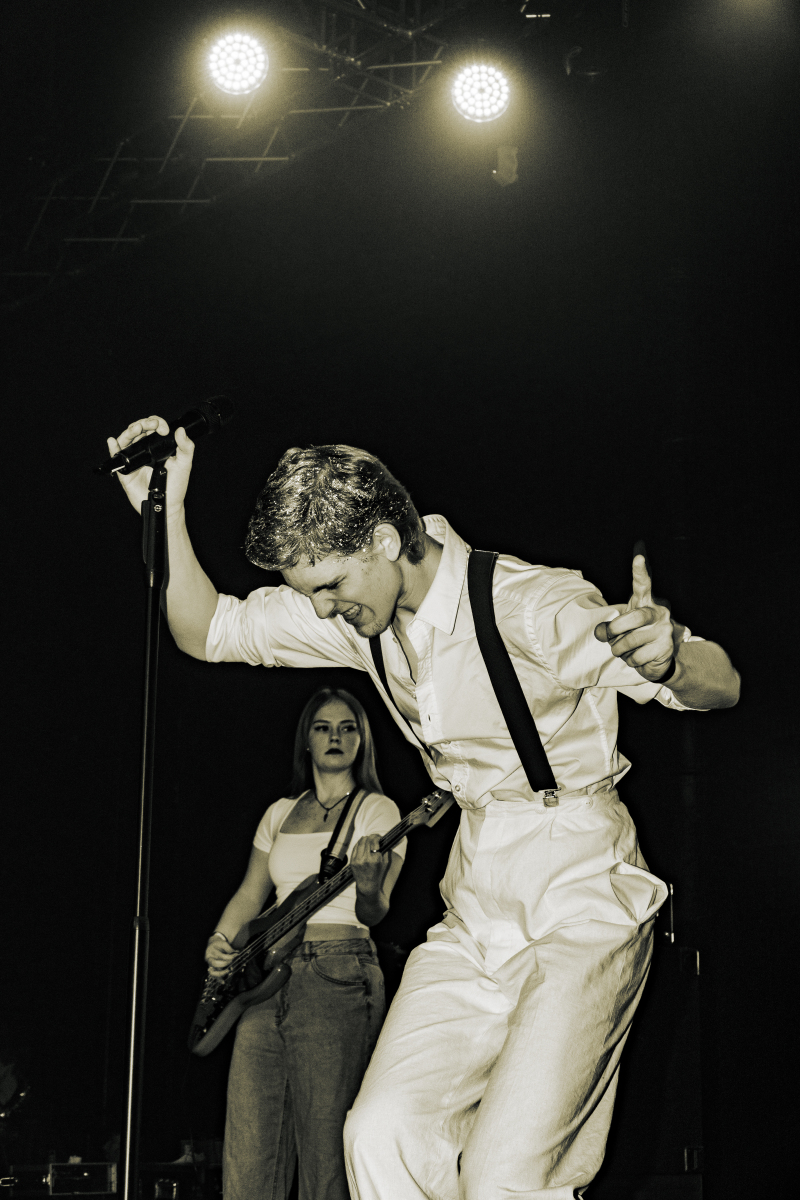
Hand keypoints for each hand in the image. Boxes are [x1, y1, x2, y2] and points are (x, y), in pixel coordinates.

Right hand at [106, 415, 194, 515]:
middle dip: (143, 423)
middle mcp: (144, 450)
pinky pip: (117, 457)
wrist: (168, 504)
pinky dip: (113, 448)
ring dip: (129, 431)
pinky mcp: (126, 470)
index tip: (163, 429)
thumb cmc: (176, 486)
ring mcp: (134, 459)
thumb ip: (186, 447)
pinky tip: (113, 442)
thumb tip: (181, 430)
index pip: (153, 427)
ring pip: (127, 440)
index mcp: (157, 446)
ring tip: (136, 429)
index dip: (157, 423)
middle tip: (152, 424)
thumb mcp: (184, 464)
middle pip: (138, 430)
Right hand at [205, 932, 236, 978]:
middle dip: (225, 964)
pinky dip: (218, 979)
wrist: (212, 945)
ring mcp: (210, 965)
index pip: (220, 955)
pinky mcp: (212, 969)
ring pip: (212, 972)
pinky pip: (214, 976)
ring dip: (221, 973)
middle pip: (215, 963)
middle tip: (232, 962)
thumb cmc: (218, 944)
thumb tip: (237, 954)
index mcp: (211, 952)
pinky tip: (223, 982)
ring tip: (228, 971)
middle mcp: (209, 959)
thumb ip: (230, 949)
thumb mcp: (223, 943)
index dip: (229, 957)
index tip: (236, 955)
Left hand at [350, 835, 388, 897]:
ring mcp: (357, 860)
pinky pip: (355, 847)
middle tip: (375, 836)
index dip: (377, 837)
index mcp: (376, 859)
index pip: (375, 842)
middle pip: (368, 840)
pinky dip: (359, 844)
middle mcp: (366, 859)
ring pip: (361, 842)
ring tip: (368, 839)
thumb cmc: (378, 874)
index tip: (379, 837)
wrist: (367, 886)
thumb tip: (383, 839)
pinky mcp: (352, 861)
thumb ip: (385, 850)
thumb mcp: (385, 863)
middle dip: (372, 837)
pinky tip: (362, 844)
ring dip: (365, 838)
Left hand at [594, 551, 682, 681]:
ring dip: (620, 650)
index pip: (642, 583)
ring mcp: (664, 629)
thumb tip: (601, 632)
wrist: (657, 660)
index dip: (640, 570)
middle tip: (610, 637)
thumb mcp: (618, 630)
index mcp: (646, 601)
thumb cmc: (635, 638)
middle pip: (632, 618)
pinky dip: (631, 661)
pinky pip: (637, 657)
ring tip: (625, 650)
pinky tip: (639, 658)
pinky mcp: (666, 647)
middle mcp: (659, 611)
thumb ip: (606, 629)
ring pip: (630, 641)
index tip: (639, 554)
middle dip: (615, 630)